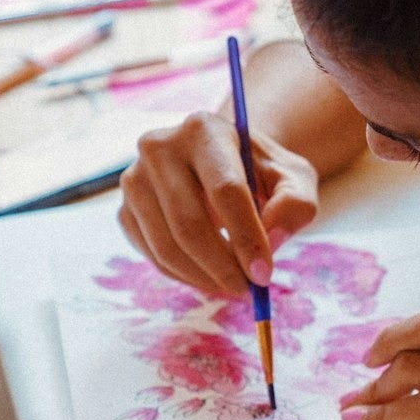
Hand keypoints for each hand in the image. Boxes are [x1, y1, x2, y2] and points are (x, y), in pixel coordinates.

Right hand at [118, 110, 317, 295]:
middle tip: (249, 289)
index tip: (264, 275)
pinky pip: (152, 256)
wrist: (223, 163)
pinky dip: (185, 276)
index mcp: (204, 129)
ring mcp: (134, 179)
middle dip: (223, 266)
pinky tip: (210, 275)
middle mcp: (160, 147)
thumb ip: (295, 204)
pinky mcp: (125, 209)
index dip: (246, 237)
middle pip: (190, 222)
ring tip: (234, 285)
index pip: (225, 190)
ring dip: (204, 277)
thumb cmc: (261, 172)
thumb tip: (270, 240)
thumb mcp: (294, 178)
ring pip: (167, 245)